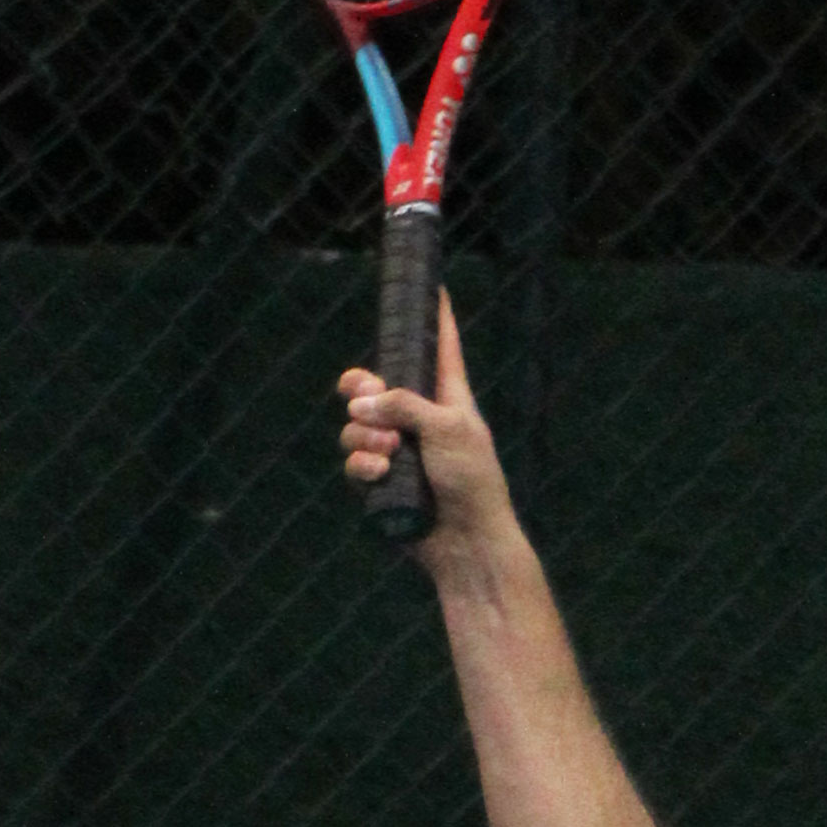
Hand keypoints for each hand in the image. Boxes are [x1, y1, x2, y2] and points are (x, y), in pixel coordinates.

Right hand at [338, 288, 511, 556]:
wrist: (466, 542)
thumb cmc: (471, 480)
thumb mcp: (446, 427)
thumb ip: (403, 404)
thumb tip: (359, 404)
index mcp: (448, 396)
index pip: (441, 346)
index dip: (436, 316)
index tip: (435, 284)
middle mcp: (420, 418)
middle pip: (376, 382)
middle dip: (360, 384)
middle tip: (361, 391)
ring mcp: (398, 450)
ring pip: (357, 424)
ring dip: (365, 434)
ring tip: (387, 452)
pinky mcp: (382, 481)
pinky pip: (355, 460)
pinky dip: (361, 465)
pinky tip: (379, 473)